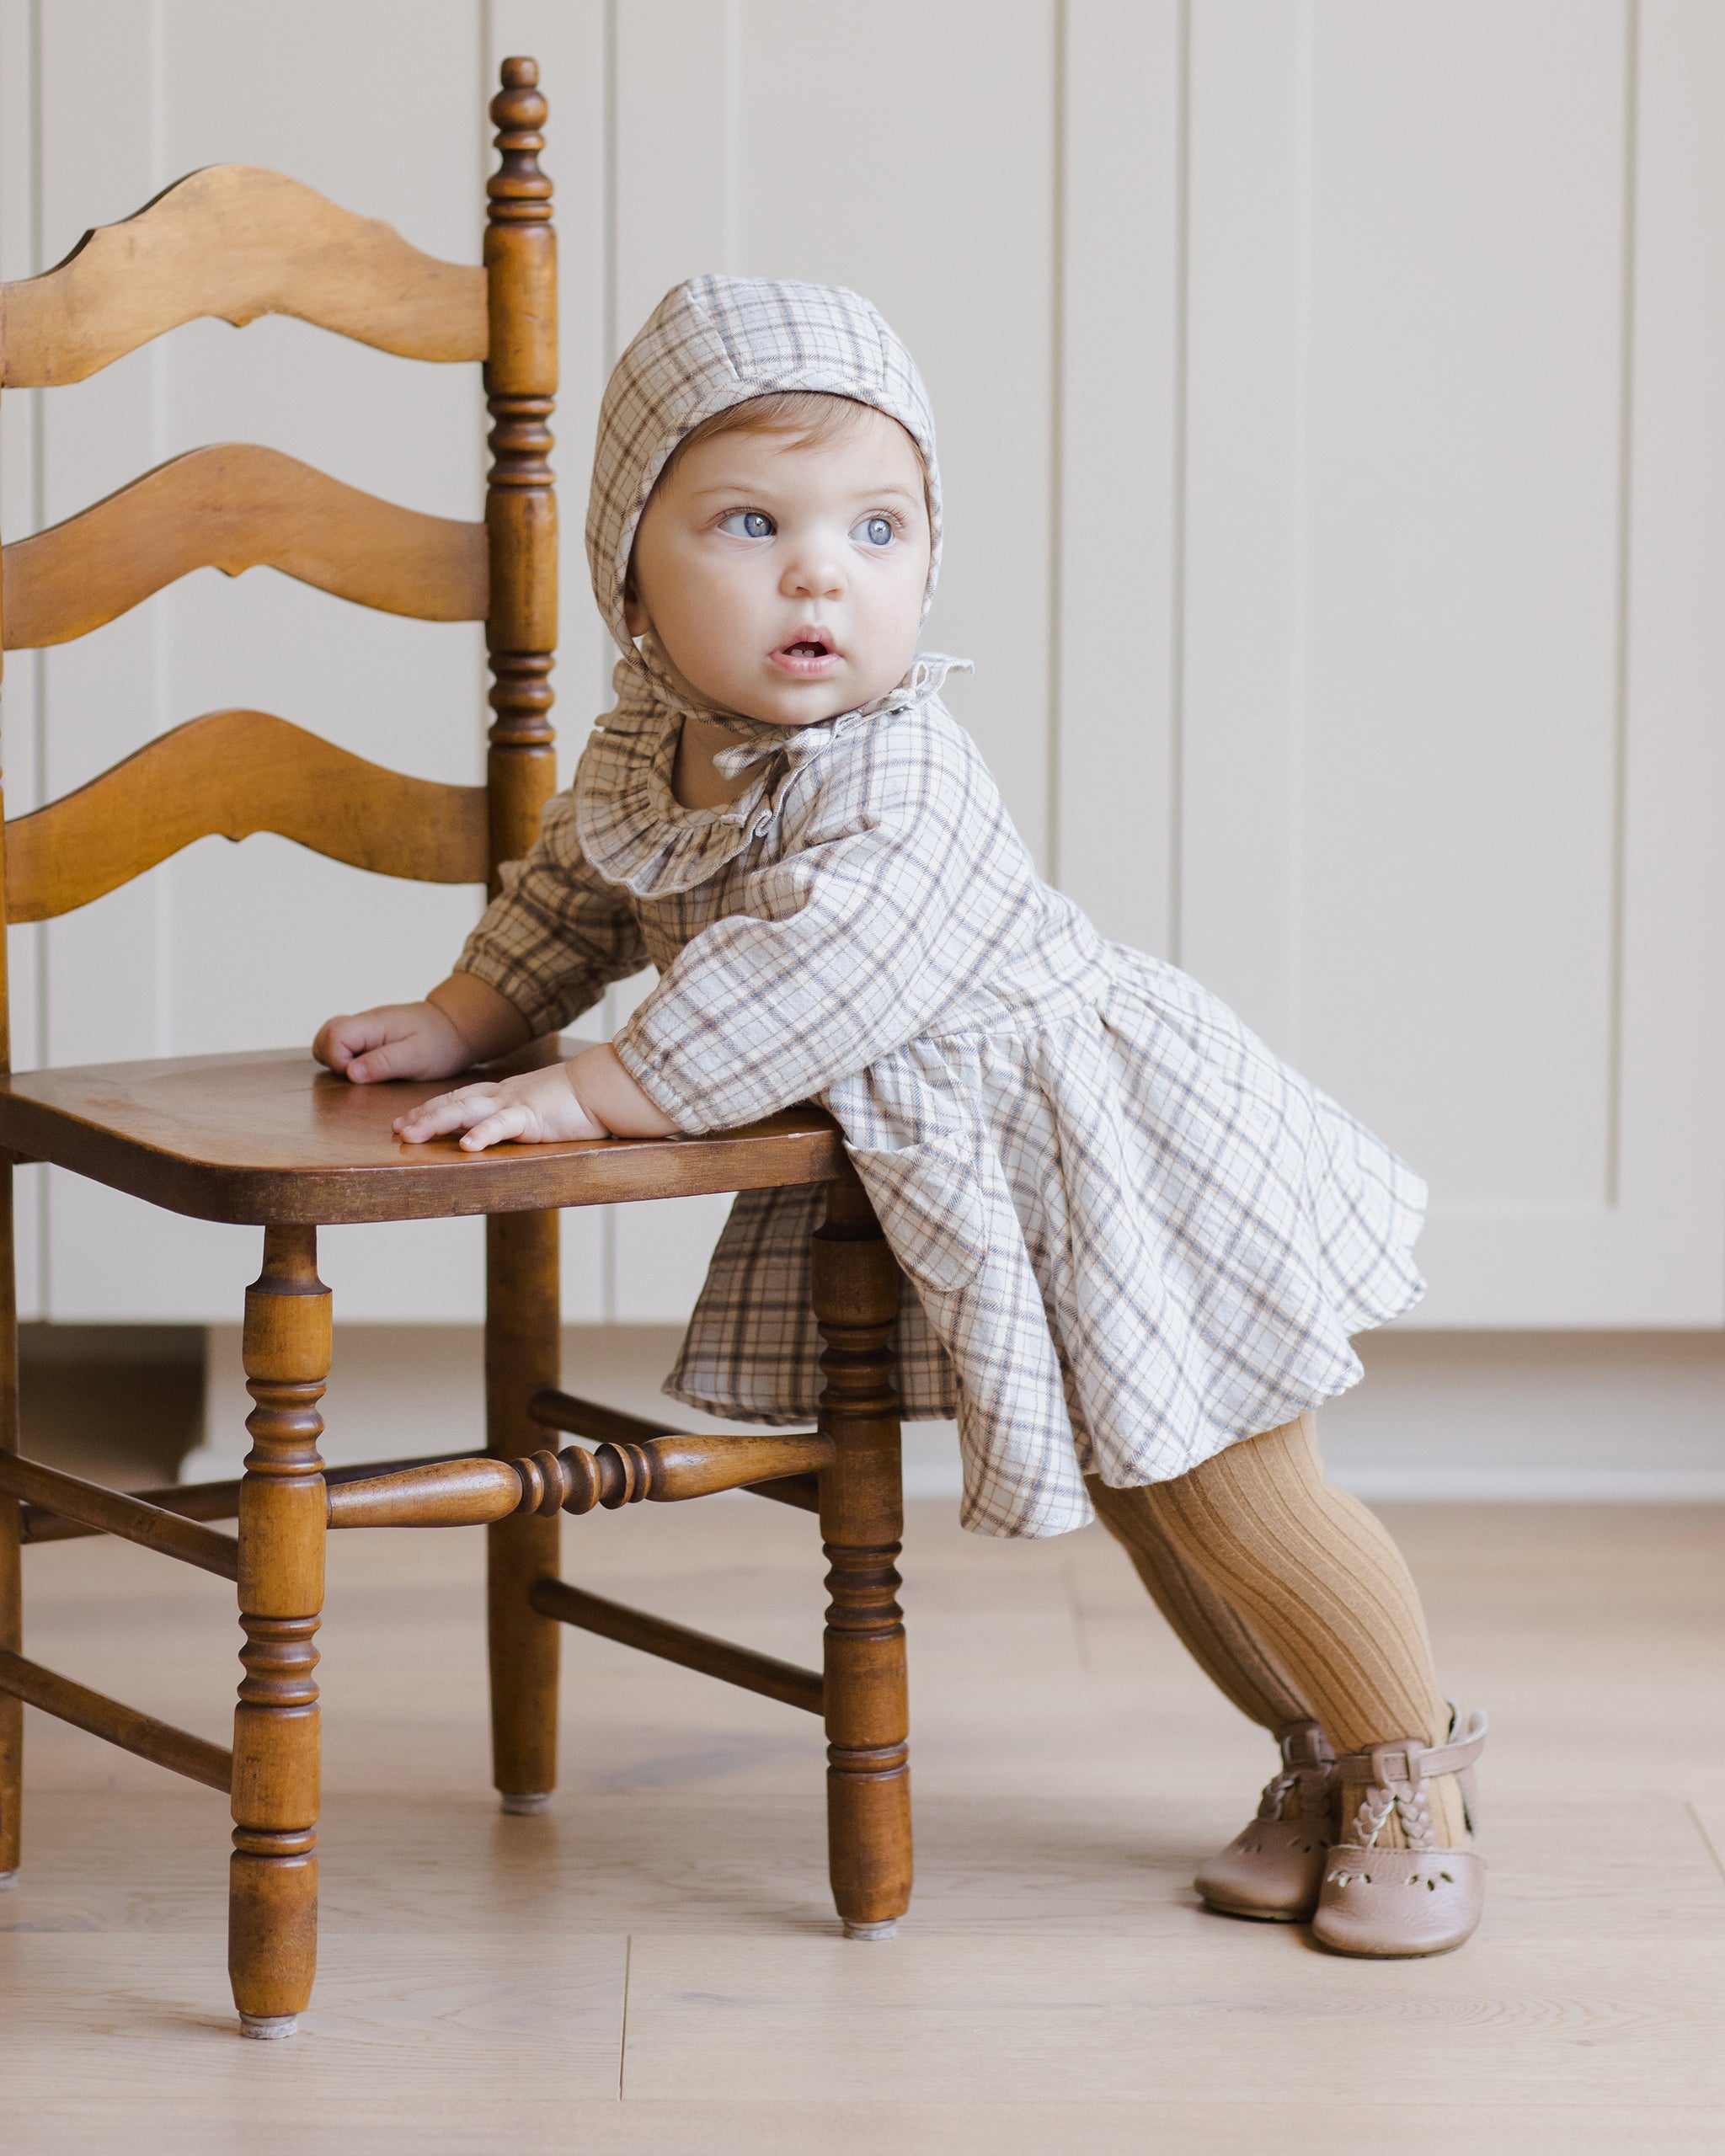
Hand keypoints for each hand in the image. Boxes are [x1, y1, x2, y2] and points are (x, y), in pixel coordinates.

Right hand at [314, 974, 531, 1083]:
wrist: (457, 1027)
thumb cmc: (441, 1042)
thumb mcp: (417, 1057)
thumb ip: (383, 1063)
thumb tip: (350, 1073)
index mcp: (373, 1024)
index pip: (334, 1036)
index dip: (337, 1060)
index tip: (357, 1076)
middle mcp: (364, 1023)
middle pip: (324, 1035)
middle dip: (330, 1059)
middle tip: (357, 1075)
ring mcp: (365, 1029)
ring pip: (330, 1039)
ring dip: (336, 1059)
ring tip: (361, 1074)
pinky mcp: (369, 1037)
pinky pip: (344, 1045)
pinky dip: (346, 1058)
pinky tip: (366, 1069)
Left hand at [393, 1058, 608, 1149]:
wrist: (603, 1085)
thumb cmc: (578, 1099)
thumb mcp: (540, 1105)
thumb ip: (521, 1115)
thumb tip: (511, 1128)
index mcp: (504, 1093)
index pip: (459, 1099)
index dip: (431, 1108)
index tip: (406, 1119)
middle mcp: (502, 1095)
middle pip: (453, 1102)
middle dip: (422, 1116)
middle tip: (397, 1130)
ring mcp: (514, 1103)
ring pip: (465, 1110)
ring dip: (435, 1122)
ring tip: (411, 1135)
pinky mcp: (531, 1116)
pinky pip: (502, 1125)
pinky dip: (483, 1134)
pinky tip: (466, 1146)